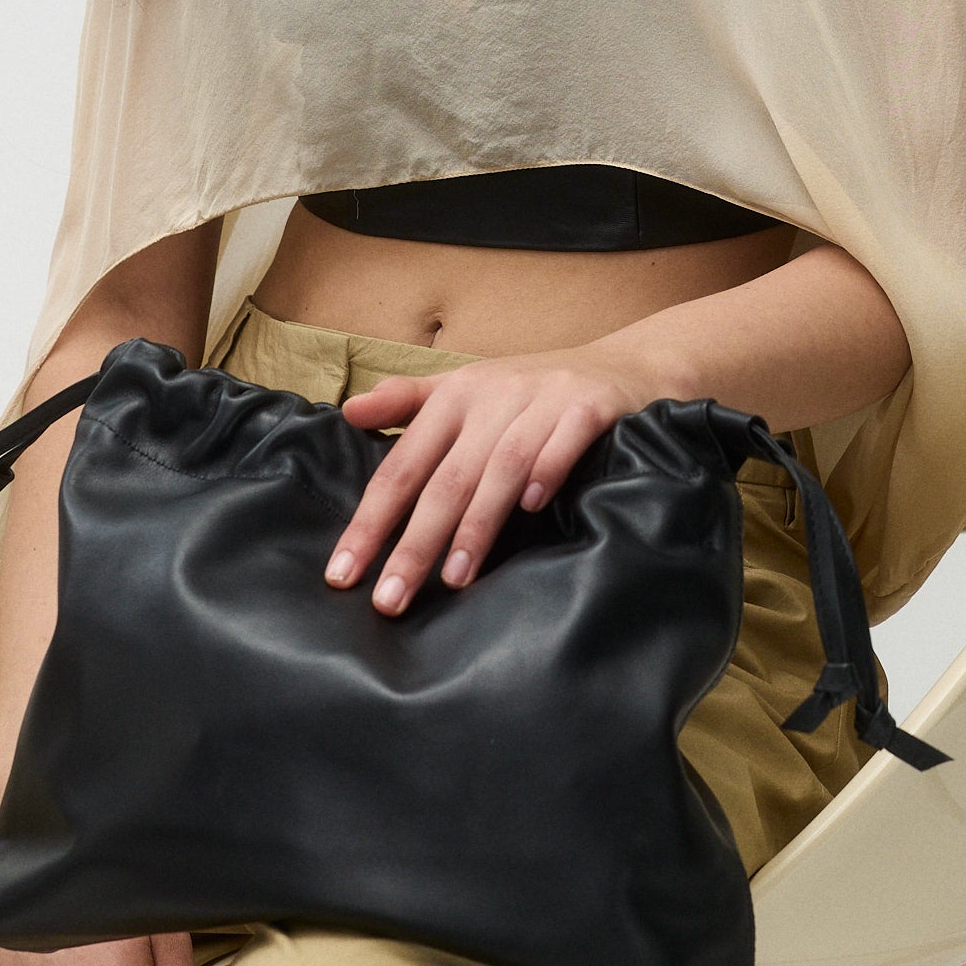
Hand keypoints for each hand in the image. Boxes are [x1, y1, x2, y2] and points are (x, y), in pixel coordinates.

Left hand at [326, 352, 654, 614]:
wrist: (623, 365)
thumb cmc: (531, 391)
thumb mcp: (466, 388)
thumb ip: (407, 402)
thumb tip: (347, 412)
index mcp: (455, 395)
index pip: (403, 465)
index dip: (371, 520)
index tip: (343, 574)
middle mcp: (495, 395)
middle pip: (447, 477)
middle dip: (415, 541)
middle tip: (390, 599)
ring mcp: (545, 398)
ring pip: (503, 465)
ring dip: (478, 523)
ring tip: (455, 578)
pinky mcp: (591, 406)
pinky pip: (565, 442)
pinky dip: (548, 472)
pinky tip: (534, 510)